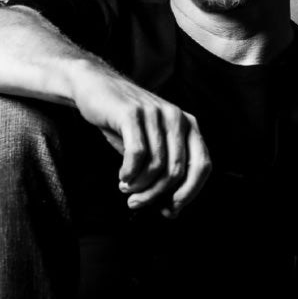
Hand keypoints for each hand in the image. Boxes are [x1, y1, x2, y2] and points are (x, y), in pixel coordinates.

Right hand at [69, 63, 209, 215]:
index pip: (202, 165)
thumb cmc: (124, 123)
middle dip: (156, 195)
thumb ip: (163, 173)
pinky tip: (122, 176)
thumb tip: (172, 211)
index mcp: (188, 125)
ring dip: (139, 186)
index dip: (189, 193)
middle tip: (136, 203)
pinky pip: (137, 154)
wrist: (96, 87)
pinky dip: (129, 173)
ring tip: (125, 188)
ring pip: (156, 166)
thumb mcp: (150, 146)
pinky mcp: (132, 113)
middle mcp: (176, 118)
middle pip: (177, 171)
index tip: (171, 210)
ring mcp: (155, 113)